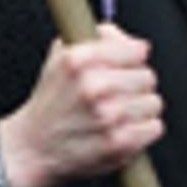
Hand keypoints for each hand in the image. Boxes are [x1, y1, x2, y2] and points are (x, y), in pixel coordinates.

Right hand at [0, 23, 163, 186]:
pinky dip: (143, 130)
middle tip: (118, 94)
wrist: (32, 148)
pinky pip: (154, 127)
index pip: (137, 50)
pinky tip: (123, 129)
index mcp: (80, 60)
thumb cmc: (49, 104)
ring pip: (154, 102)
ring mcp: (108, 116)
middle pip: (148, 76)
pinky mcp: (119, 143)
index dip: (132, 58)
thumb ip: (96, 38)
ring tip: (118, 114)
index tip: (128, 66)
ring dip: (140, 109)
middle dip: (135, 85)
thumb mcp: (60, 57)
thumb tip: (130, 40)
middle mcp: (94, 86)